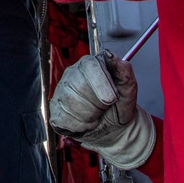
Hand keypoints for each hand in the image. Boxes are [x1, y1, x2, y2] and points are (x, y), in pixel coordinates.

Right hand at [49, 50, 155, 169]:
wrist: (115, 128)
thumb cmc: (120, 106)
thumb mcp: (128, 89)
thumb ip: (124, 70)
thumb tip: (110, 55)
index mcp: (89, 64)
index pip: (89, 66)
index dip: (101, 84)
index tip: (112, 98)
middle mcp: (71, 74)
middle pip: (79, 87)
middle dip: (98, 104)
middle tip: (105, 107)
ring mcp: (60, 91)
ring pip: (71, 104)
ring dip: (90, 116)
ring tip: (96, 114)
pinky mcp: (55, 109)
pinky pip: (64, 118)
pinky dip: (80, 125)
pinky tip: (86, 121)